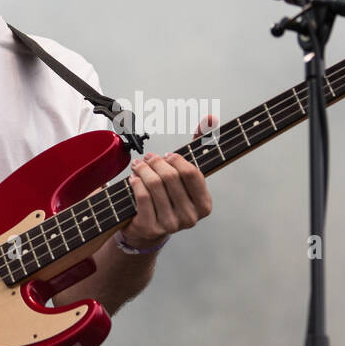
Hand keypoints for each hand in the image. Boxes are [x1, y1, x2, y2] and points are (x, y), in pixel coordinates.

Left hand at [121, 115, 216, 249]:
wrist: (149, 227)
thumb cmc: (170, 197)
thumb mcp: (186, 175)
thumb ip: (200, 146)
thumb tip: (210, 118)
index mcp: (204, 205)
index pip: (191, 173)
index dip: (177, 160)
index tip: (168, 156)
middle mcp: (190, 217)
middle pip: (170, 177)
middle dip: (156, 162)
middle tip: (149, 158)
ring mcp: (171, 225)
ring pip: (155, 185)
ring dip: (143, 170)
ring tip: (138, 165)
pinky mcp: (151, 227)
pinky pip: (143, 196)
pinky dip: (136, 183)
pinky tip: (134, 178)